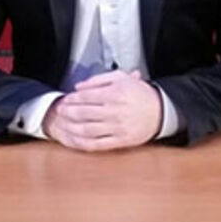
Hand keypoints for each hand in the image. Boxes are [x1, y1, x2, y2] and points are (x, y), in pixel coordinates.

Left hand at [42, 70, 161, 151]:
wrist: (160, 111)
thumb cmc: (139, 93)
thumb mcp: (121, 77)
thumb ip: (98, 79)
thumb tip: (78, 87)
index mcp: (115, 94)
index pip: (86, 97)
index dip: (72, 99)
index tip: (65, 99)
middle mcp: (115, 111)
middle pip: (83, 113)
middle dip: (68, 112)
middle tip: (59, 111)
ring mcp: (118, 128)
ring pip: (87, 129)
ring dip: (71, 127)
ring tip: (63, 124)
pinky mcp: (121, 141)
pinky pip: (97, 143)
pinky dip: (83, 142)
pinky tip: (74, 139)